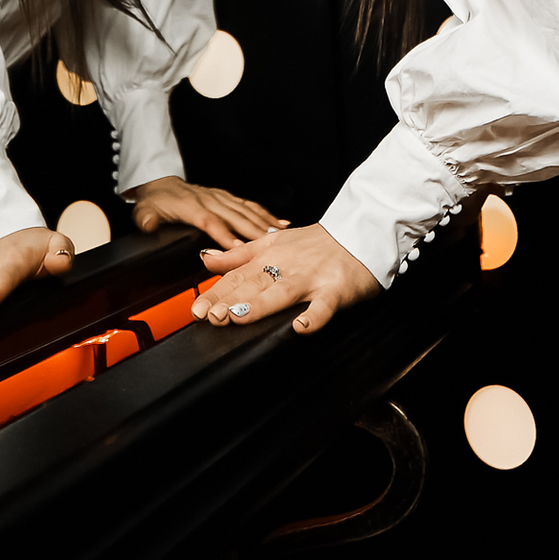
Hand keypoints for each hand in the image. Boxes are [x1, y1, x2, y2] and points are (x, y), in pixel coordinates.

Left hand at [130, 175, 289, 247]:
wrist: (160, 183)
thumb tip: (147, 224)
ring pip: (246, 210)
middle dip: (254, 231)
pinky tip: (280, 222)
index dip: (224, 234)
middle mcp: (210, 200)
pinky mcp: (227, 198)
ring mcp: (220, 197)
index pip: (210, 221)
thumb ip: (145, 219)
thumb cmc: (156, 201)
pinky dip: (266, 214)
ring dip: (264, 223)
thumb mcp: (144, 211)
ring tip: (282, 236)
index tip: (238, 247)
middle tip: (271, 246)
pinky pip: (249, 205)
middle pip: (235, 216)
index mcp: (191, 206)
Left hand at [191, 222, 378, 333]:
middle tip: (207, 315)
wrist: (363, 232)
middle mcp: (288, 267)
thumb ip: (239, 254)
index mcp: (271, 256)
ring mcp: (312, 279)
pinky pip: (324, 306)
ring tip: (236, 317)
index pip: (237, 275)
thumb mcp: (273, 242)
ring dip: (259, 305)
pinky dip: (313, 317)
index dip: (215, 292)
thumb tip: (205, 259)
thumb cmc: (318, 242)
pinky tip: (300, 327)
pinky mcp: (336, 290)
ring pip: (281, 293)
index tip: (196, 309)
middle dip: (228, 300)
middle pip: (253, 284)